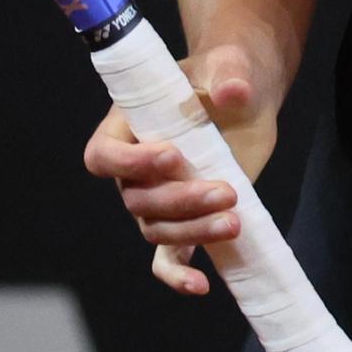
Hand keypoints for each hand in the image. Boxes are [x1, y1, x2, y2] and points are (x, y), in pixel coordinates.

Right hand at [82, 40, 281, 296]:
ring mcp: (158, 199)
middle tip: (225, 191)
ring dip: (194, 231)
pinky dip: (178, 274)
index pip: (104, 155)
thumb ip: (229, 74)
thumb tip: (235, 90)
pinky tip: (200, 286)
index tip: (174, 157)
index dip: (131, 163)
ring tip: (235, 220)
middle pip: (138, 201)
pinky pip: (168, 257)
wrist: (246, 96)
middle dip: (180, 200)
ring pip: (157, 230)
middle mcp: (134, 170)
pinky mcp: (186, 220)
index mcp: (126, 126)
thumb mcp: (228, 64)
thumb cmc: (225, 73)